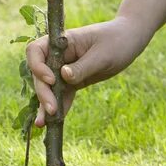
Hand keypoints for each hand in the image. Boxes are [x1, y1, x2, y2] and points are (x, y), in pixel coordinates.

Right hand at [24, 17, 153, 127]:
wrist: (129, 41)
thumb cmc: (116, 41)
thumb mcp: (102, 55)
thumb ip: (82, 66)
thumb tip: (63, 76)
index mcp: (62, 41)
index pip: (36, 51)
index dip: (37, 66)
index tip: (51, 80)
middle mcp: (59, 55)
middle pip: (40, 73)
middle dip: (43, 92)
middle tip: (51, 109)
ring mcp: (65, 68)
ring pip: (49, 87)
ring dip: (46, 103)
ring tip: (43, 123)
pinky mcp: (74, 80)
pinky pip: (63, 94)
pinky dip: (60, 106)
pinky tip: (57, 121)